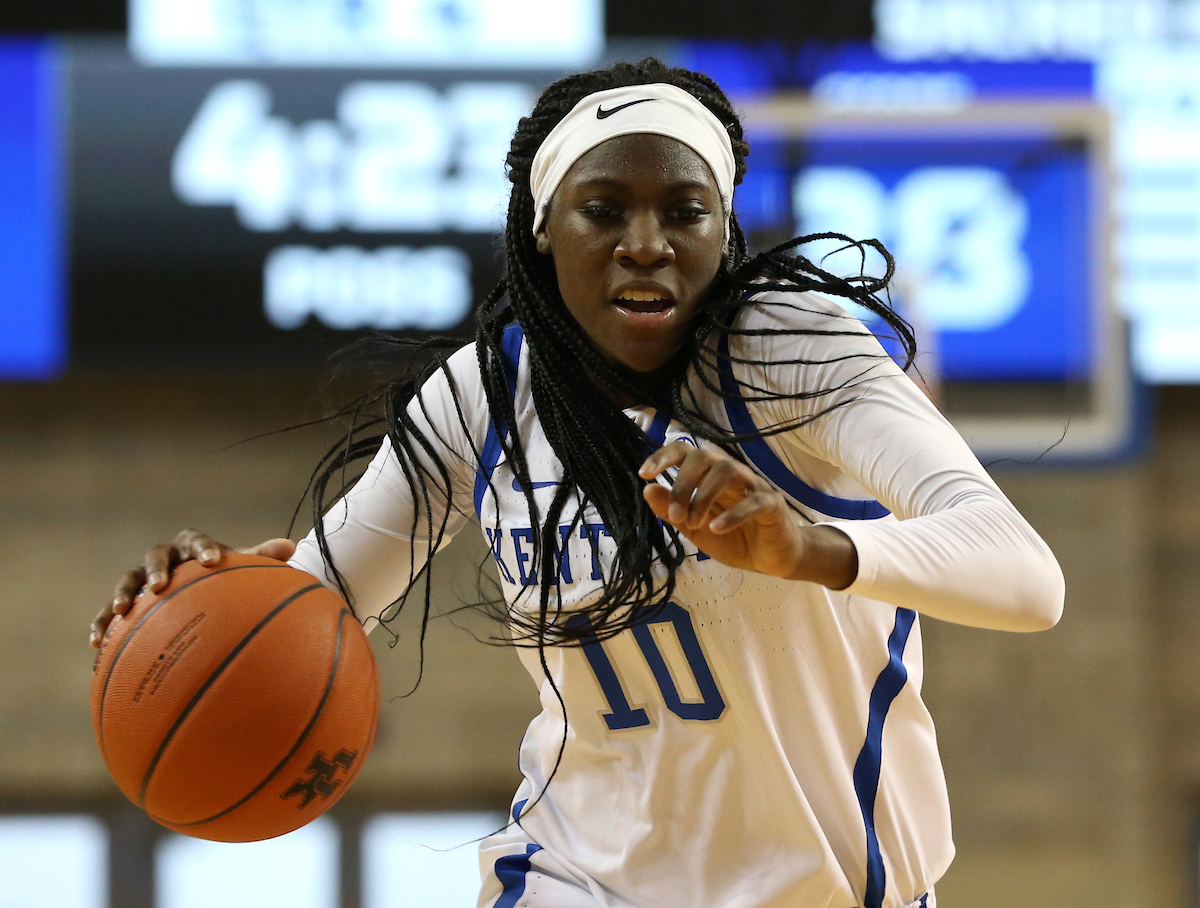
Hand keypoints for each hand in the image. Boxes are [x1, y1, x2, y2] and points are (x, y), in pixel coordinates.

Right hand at [89, 529, 295, 648]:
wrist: (200, 587)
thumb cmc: (224, 576)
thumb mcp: (242, 568)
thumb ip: (262, 557)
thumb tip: (291, 546)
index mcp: (193, 544)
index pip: (196, 540)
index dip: (203, 548)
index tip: (212, 560)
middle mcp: (164, 558)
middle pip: (155, 555)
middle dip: (157, 569)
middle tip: (161, 584)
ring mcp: (142, 579)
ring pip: (127, 580)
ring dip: (122, 593)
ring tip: (120, 611)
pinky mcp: (127, 603)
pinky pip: (108, 613)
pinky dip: (101, 624)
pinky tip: (96, 644)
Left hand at [638, 442, 857, 588]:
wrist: (773, 559)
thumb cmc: (735, 539)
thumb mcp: (694, 530)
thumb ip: (672, 511)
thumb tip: (647, 488)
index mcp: (709, 476)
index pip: (686, 451)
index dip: (664, 457)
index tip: (644, 474)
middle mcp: (731, 474)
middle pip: (704, 457)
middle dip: (683, 484)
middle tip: (675, 514)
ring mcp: (753, 486)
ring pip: (727, 470)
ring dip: (704, 496)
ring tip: (693, 523)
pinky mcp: (772, 505)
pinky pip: (753, 501)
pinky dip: (732, 514)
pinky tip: (716, 528)